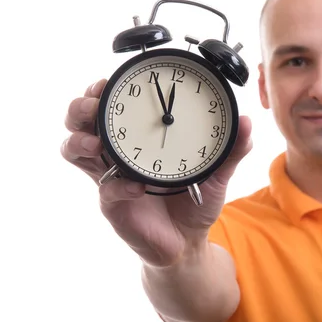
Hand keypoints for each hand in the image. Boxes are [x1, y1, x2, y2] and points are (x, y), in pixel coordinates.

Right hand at [61, 78, 252, 267]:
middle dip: (80, 108)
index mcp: (139, 139)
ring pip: (74, 150)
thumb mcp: (217, 173)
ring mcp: (111, 177)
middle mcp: (118, 154)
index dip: (100, 91)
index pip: (111, 107)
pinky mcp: (113, 204)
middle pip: (80, 121)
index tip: (108, 80)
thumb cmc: (195, 202)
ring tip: (95, 144)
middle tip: (93, 105)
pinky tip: (136, 187)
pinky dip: (117, 185)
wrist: (188, 241)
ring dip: (79, 141)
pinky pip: (105, 190)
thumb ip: (231, 150)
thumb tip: (247, 122)